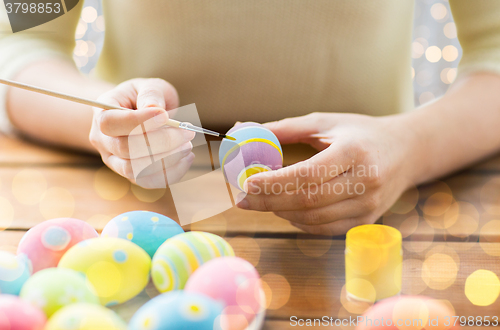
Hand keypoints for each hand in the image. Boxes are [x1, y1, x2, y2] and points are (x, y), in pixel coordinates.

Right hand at [89, 78, 195, 187]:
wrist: (140, 113)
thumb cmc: (144, 97)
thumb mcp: (148, 86)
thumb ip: (151, 94)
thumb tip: (155, 109)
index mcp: (101, 113)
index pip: (111, 123)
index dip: (138, 121)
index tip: (165, 116)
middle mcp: (103, 141)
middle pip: (126, 149)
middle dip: (162, 142)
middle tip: (188, 133)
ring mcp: (115, 161)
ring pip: (136, 170)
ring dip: (167, 159)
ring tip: (188, 145)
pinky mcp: (131, 175)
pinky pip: (149, 181)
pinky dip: (171, 173)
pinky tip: (187, 158)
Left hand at [236, 112, 417, 234]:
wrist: (406, 151)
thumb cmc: (361, 133)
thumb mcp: (325, 122)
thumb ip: (285, 129)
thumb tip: (243, 131)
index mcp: (354, 152)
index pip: (308, 174)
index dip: (274, 182)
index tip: (247, 182)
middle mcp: (365, 182)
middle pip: (308, 200)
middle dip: (269, 202)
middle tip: (243, 199)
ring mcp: (368, 206)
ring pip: (314, 219)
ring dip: (281, 213)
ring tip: (260, 202)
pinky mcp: (366, 220)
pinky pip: (324, 228)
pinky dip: (299, 222)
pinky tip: (285, 210)